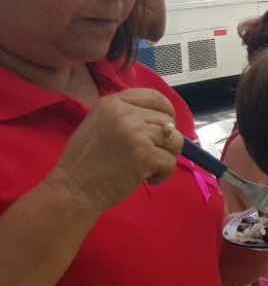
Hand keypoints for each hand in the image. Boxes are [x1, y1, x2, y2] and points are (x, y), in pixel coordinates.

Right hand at [45, 88, 181, 214]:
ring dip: (168, 157)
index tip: (165, 128)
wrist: (73, 188)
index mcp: (112, 103)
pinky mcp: (145, 155)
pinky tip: (148, 179)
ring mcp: (136, 133)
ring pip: (175, 140)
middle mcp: (125, 113)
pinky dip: (164, 173)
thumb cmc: (85, 161)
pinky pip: (170, 161)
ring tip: (150, 168)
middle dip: (167, 141)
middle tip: (153, 156)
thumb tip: (162, 120)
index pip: (154, 97)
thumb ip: (126, 116)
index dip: (166, 112)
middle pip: (168, 121)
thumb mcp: (100, 123)